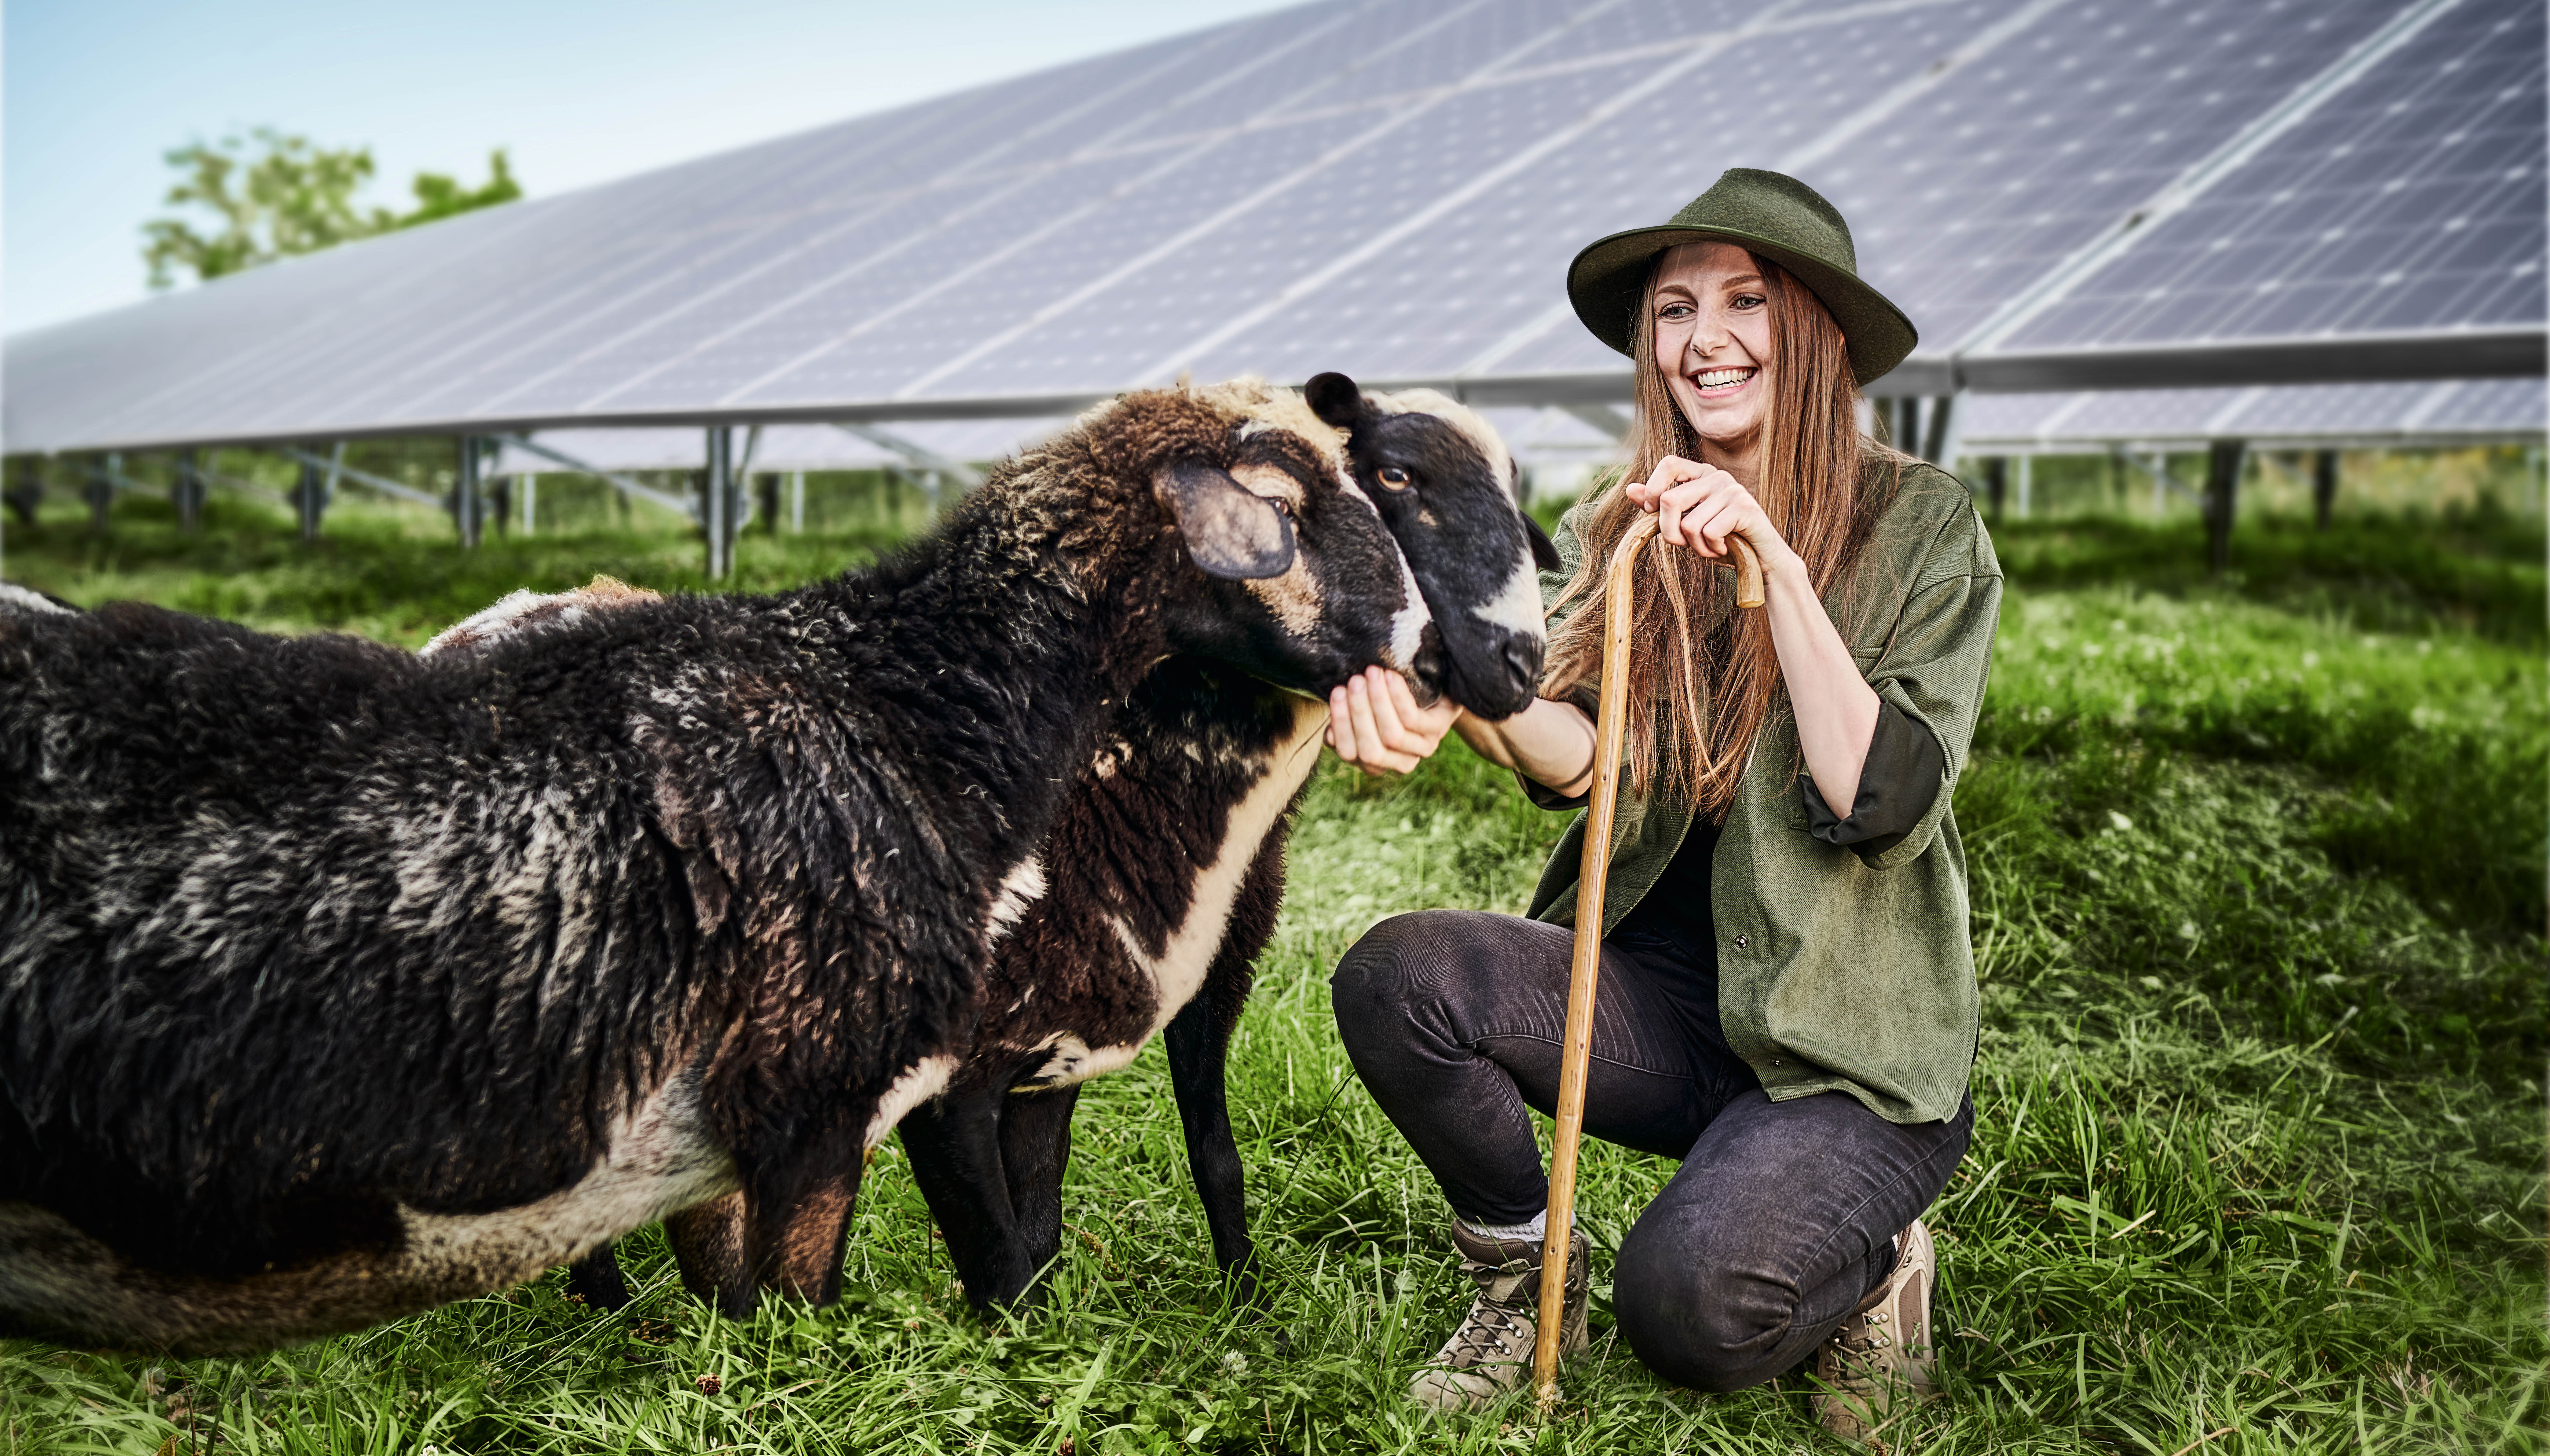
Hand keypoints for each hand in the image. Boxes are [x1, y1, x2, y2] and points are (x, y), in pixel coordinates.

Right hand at [1325, 666, 1461, 775]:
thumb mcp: (1369, 712)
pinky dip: (1398, 696)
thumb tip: (1330, 735)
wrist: (1439, 687)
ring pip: (1391, 736)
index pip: (1349, 752)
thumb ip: (1350, 723)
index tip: (1337, 692)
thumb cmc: (1395, 698)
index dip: (1340, 725)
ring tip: (1371, 674)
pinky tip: (1390, 676)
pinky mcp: (1437, 731)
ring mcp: (1421, 749)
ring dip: (1377, 702)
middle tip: (1354, 681)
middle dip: (1358, 713)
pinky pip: (1412, 719)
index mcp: (1376, 762)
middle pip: (1369, 749)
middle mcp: (1400, 762)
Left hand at [1624, 455, 1793, 571]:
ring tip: (1710, 547)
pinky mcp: (1745, 507)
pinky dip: (1712, 549)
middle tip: (1684, 545)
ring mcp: (1732, 489)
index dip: (1653, 488)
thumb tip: (1630, 489)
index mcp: (1701, 474)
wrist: (1759, 558)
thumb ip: (1660, 505)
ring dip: (1695, 547)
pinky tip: (1725, 548)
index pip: (1668, 464)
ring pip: (1689, 524)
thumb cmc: (1719, 539)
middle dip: (1670, 533)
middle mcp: (1716, 476)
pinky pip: (1710, 532)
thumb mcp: (1685, 522)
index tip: (1652, 512)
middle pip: (1670, 500)